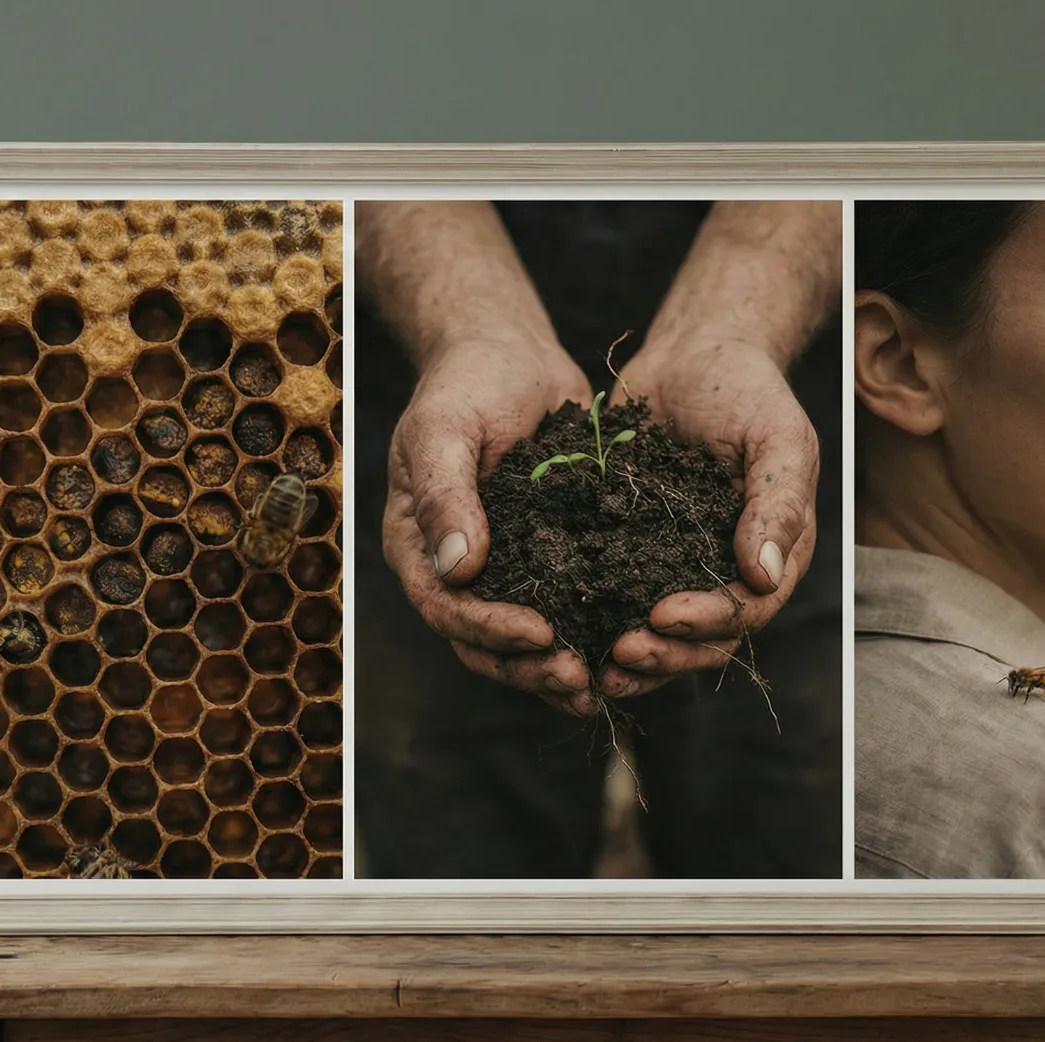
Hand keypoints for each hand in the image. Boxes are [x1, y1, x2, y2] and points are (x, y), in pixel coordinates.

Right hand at [381, 342, 609, 716]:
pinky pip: (564, 610)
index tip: (541, 634)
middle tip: (580, 678)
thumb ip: (446, 495)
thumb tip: (458, 569)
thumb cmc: (467, 382)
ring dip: (557, 668)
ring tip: (601, 684)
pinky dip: (588, 635)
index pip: (446, 608)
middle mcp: (455, 569)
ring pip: (522, 642)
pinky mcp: (547, 559)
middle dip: (529, 667)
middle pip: (482, 643)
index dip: (491, 629)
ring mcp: (502, 569)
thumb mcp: (444, 428)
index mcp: (418, 545)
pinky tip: (626, 649)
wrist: (509, 353)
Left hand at [583, 342, 819, 699]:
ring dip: (633, 656)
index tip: (661, 615)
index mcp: (773, 552)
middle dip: (665, 653)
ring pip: (661, 634)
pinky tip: (564, 627)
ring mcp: (680, 565)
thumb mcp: (777, 437)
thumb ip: (780, 503)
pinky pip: (619, 597)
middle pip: (704, 640)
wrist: (693, 353)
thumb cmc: (746, 389)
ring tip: (593, 664)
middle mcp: (728, 571)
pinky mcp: (635, 551)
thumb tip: (765, 576)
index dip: (707, 623)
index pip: (746, 609)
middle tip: (619, 652)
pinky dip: (598, 620)